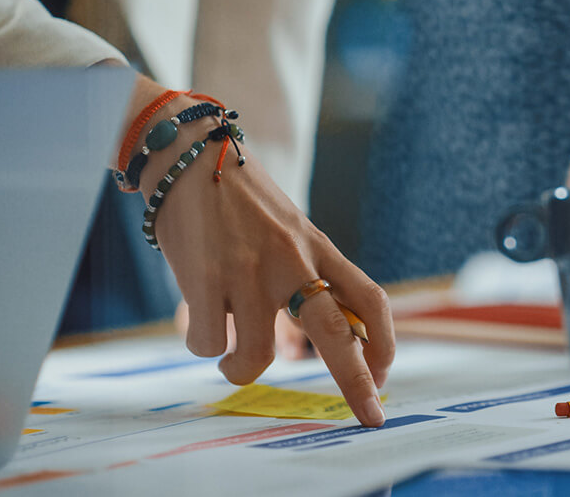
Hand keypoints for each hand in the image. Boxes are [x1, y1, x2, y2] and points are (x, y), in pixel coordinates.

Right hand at [146, 97, 393, 425]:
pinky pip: (205, 342)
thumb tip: (330, 333)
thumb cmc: (237, 197)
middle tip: (372, 416)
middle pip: (335, 333)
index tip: (384, 376)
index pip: (368, 297)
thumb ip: (307, 273)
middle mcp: (289, 262)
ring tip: (229, 363)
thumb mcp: (287, 228)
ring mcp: (246, 272)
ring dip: (239, 371)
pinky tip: (198, 324)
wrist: (184, 153)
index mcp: (315, 247)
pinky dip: (201, 345)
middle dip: (356, 382)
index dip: (385, 341)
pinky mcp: (202, 279)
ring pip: (255, 357)